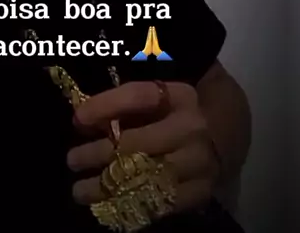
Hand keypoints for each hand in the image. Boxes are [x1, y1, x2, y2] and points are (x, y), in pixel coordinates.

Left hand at [67, 81, 219, 213]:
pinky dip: (130, 206)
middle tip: (72, 160)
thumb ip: (129, 101)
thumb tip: (83, 115)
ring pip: (145, 178)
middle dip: (99, 154)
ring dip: (107, 186)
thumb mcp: (162, 91)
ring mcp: (198, 162)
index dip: (105, 106)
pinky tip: (108, 207)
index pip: (138, 96)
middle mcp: (191, 127)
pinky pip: (161, 204)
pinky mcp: (201, 191)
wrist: (227, 131)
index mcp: (180, 94)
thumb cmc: (182, 107)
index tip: (77, 118)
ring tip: (80, 190)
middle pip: (137, 143)